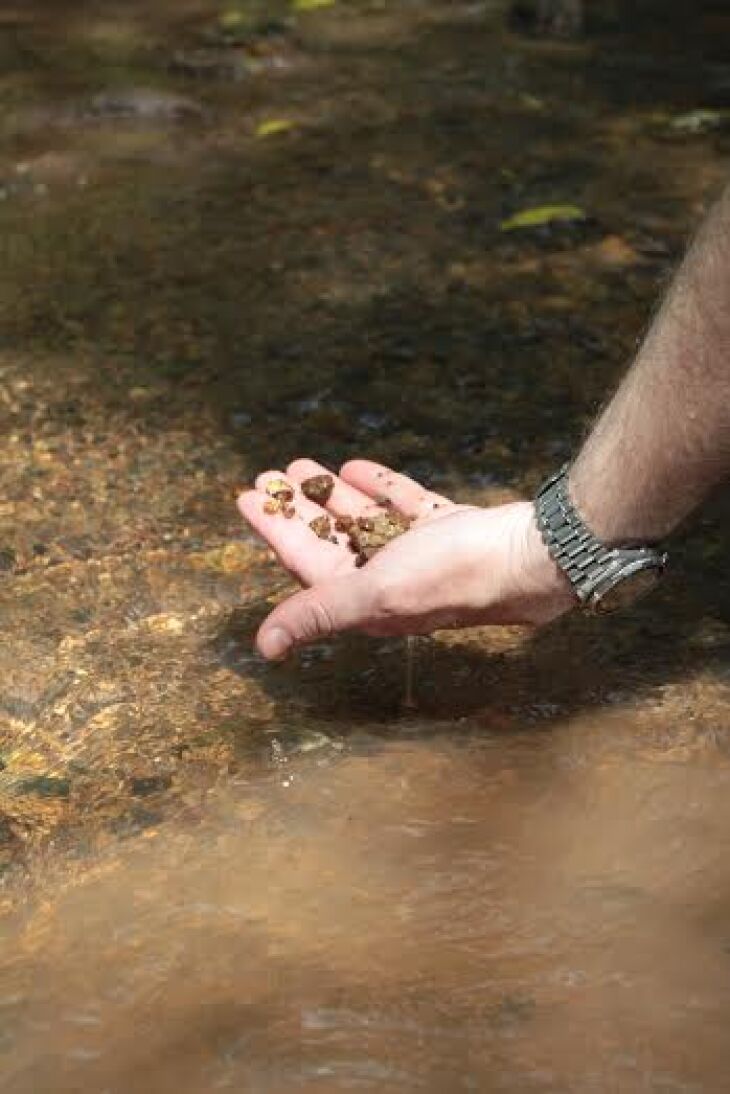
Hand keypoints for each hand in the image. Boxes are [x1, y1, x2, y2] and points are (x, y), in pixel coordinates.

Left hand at [237, 459, 575, 659]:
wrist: (534, 555)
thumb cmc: (455, 575)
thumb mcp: (376, 592)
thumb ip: (319, 612)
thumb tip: (264, 647)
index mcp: (366, 599)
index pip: (304, 561)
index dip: (273, 529)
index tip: (246, 496)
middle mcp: (391, 581)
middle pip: (330, 539)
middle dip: (298, 507)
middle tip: (270, 474)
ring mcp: (422, 555)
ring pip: (365, 522)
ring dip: (333, 495)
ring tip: (304, 464)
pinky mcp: (450, 531)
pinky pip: (404, 508)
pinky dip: (380, 489)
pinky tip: (358, 468)